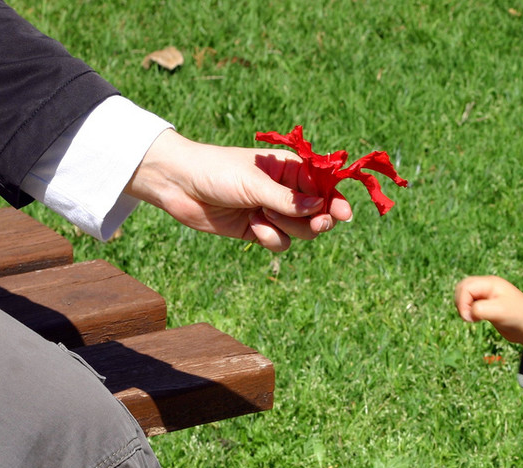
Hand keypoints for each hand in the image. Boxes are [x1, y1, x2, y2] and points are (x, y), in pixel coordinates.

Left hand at [124, 129, 352, 251]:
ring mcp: (273, 212)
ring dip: (286, 227)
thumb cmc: (216, 171)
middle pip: (318, 213)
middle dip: (315, 220)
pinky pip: (280, 242)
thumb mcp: (255, 183)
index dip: (336, 200)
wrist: (179, 185)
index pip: (324, 186)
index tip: (343, 214)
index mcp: (289, 169)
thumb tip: (320, 208)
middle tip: (316, 224)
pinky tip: (250, 225)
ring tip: (262, 215)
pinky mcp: (259, 230)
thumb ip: (288, 199)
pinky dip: (268, 237)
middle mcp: (286, 191)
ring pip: (301, 231)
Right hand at [454, 275, 522, 354]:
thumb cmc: (518, 317)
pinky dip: (468, 311)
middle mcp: (488, 287)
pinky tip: (476, 319)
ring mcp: (487, 296)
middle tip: (468, 317)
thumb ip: (480, 309)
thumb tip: (468, 313)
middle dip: (460, 302)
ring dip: (463, 306)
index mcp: (490, 283)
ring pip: (465, 295)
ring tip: (472, 318)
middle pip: (462, 287)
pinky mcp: (487, 306)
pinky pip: (470, 304)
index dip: (462, 302)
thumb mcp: (499, 312)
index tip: (469, 318)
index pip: (466, 287)